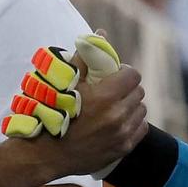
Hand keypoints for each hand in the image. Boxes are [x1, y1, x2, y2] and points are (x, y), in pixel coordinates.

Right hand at [2, 34, 145, 177]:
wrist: (46, 152)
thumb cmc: (53, 112)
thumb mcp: (67, 82)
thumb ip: (86, 57)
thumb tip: (100, 34)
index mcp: (105, 96)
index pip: (133, 75)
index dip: (124, 72)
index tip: (115, 75)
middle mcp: (117, 115)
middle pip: (138, 92)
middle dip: (127, 88)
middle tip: (113, 91)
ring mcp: (121, 133)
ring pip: (141, 110)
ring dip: (131, 106)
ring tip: (114, 107)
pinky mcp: (123, 148)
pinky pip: (141, 128)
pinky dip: (133, 123)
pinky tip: (118, 122)